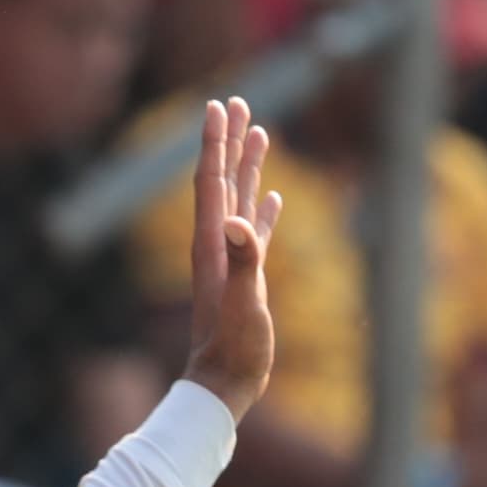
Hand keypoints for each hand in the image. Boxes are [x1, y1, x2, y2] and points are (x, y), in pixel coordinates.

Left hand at [179, 94, 282, 419]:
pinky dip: (265, 211)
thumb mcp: (242, 301)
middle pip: (223, 180)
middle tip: (237, 103)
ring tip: (259, 134)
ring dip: (248, 167)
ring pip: (242, 200)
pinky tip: (275, 198)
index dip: (214, 143)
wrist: (225, 384)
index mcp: (213, 243)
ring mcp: (234, 260)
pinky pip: (258, 232)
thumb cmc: (233, 348)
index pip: (211, 181)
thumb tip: (242, 221)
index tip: (217, 105)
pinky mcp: (248, 278)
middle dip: (229, 142)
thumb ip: (245, 260)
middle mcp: (219, 245)